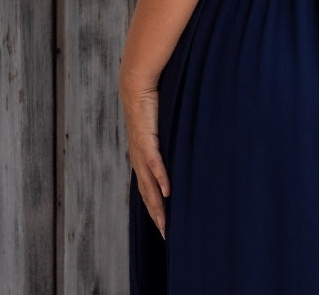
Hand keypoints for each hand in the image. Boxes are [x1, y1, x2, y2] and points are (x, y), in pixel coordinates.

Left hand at [120, 77, 169, 238]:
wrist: (136, 84)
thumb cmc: (149, 102)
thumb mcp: (160, 124)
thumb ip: (168, 136)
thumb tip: (183, 139)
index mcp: (141, 156)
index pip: (147, 188)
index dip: (154, 207)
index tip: (164, 223)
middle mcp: (138, 158)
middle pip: (147, 194)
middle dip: (156, 215)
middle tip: (166, 234)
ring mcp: (141, 150)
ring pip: (149, 185)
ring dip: (157, 205)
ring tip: (165, 222)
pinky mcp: (146, 139)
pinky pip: (154, 163)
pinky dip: (161, 178)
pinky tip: (168, 192)